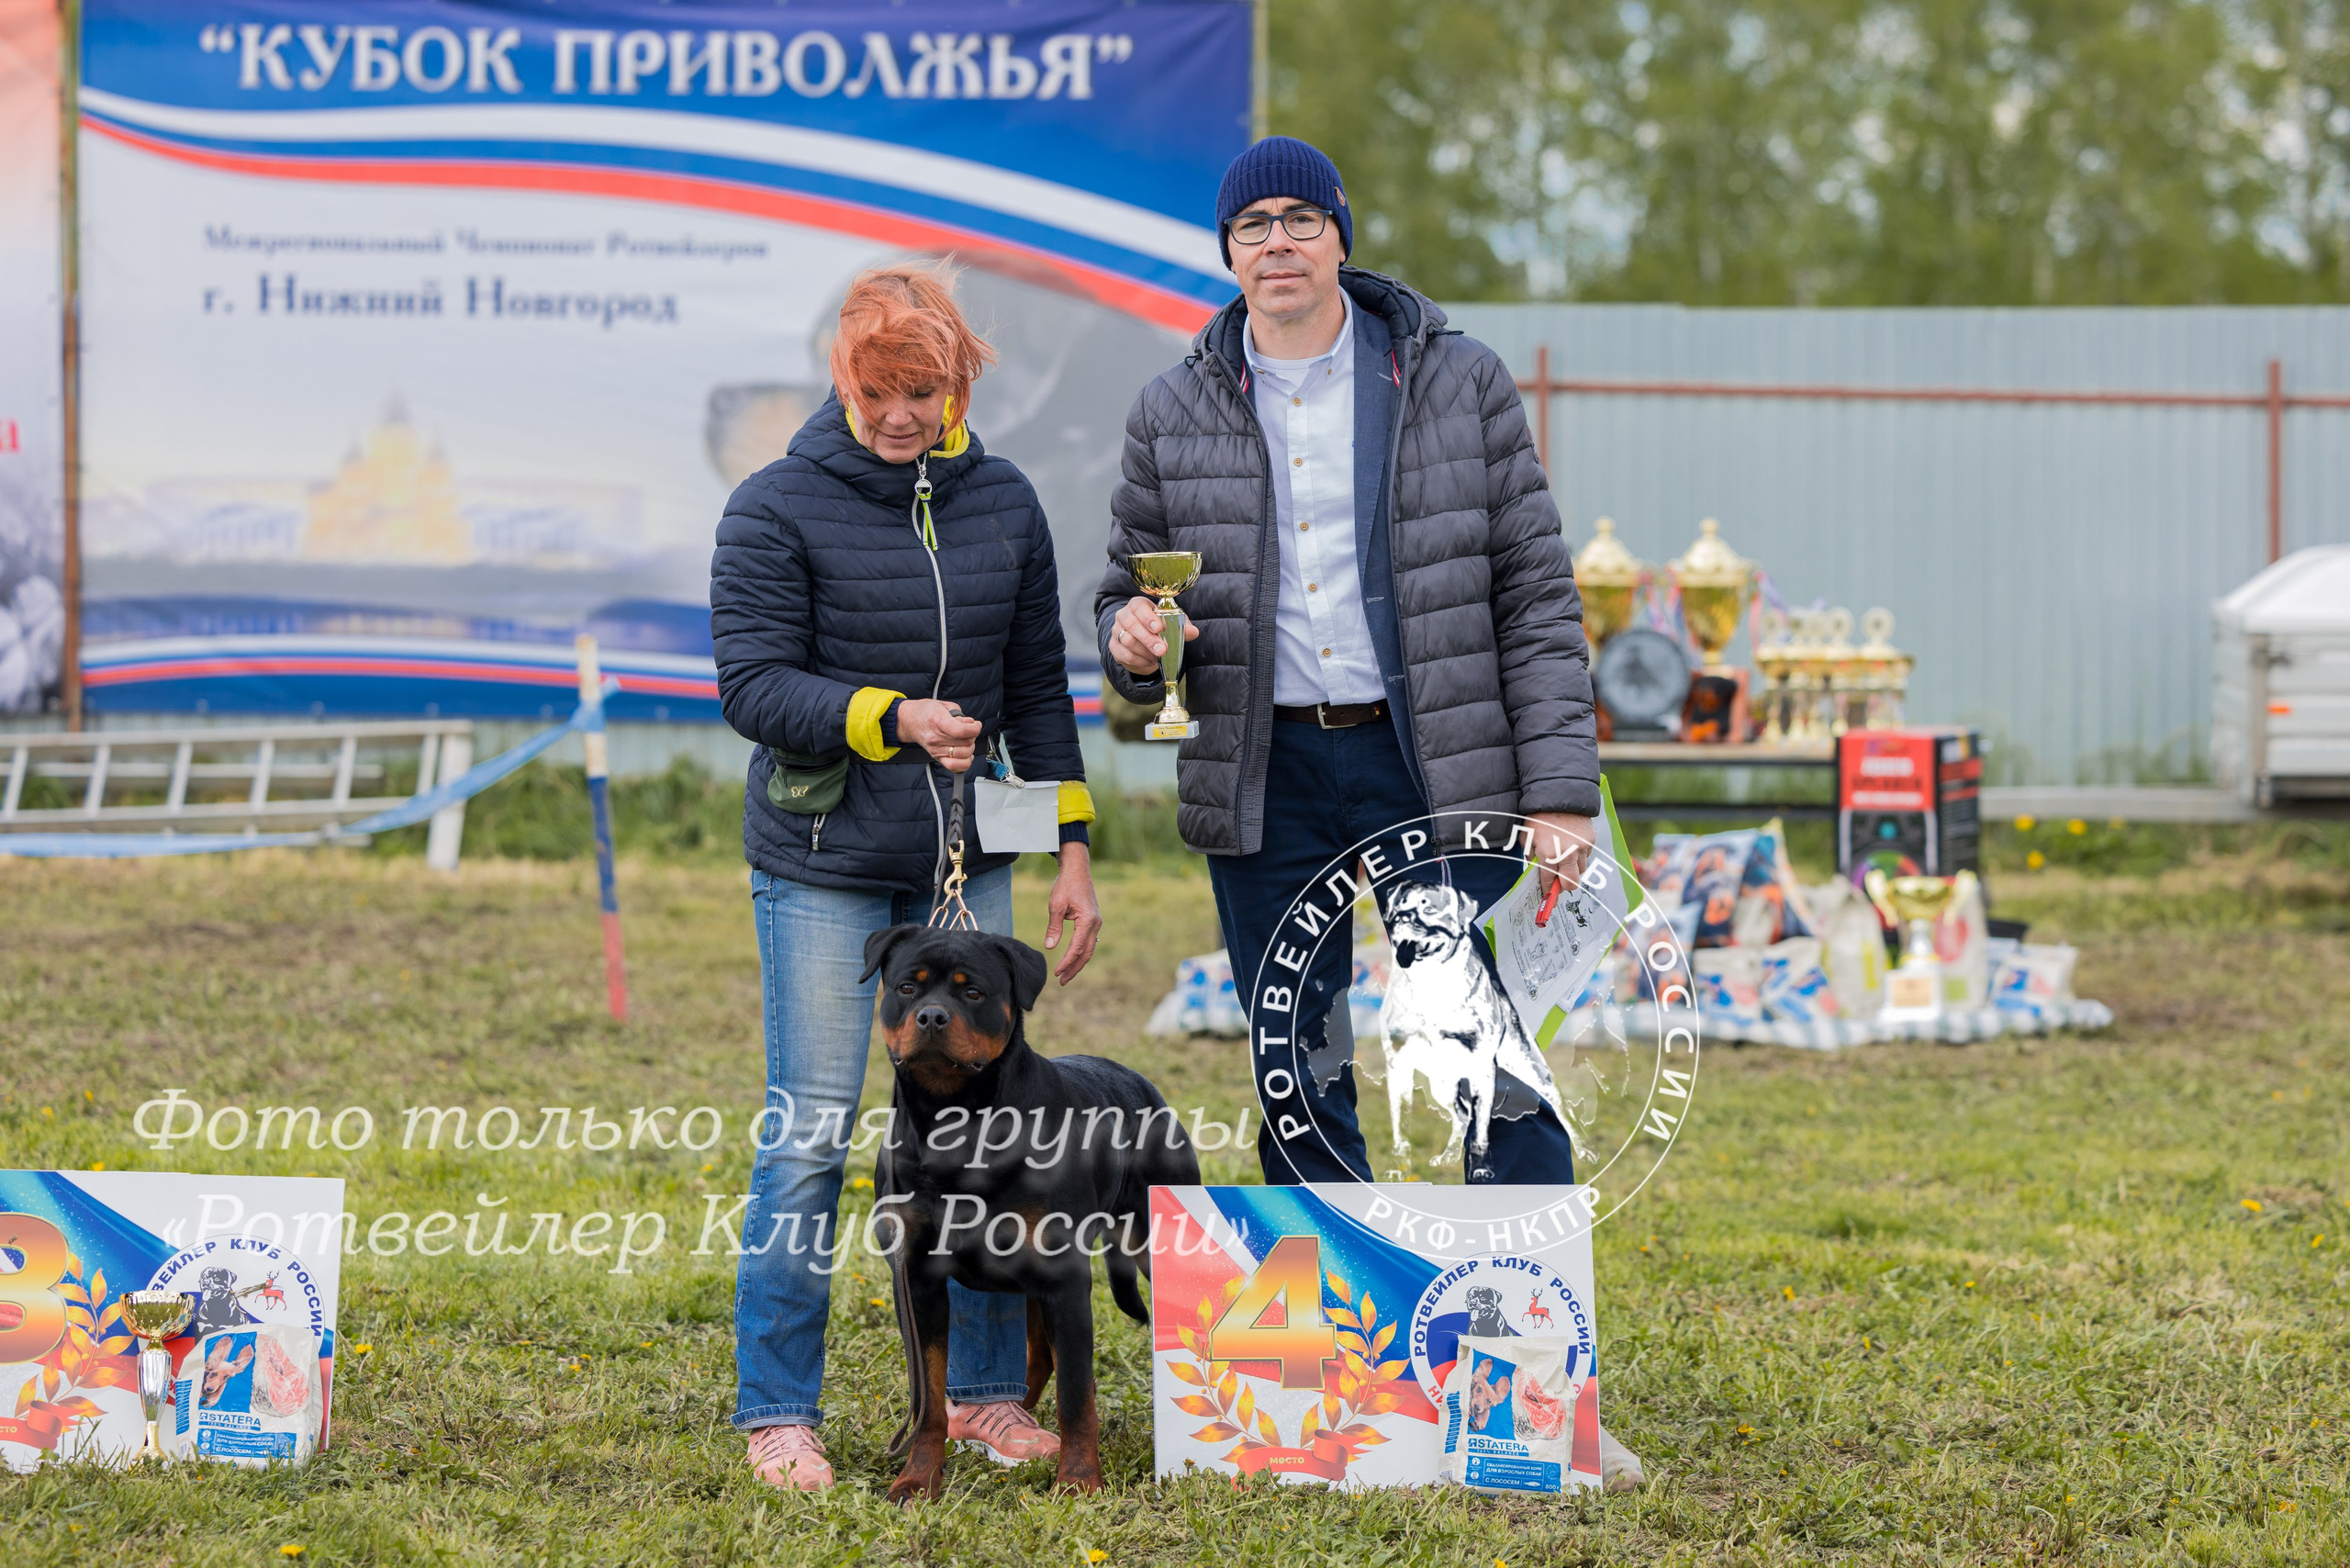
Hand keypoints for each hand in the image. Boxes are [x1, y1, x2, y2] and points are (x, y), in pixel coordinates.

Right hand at [894, 699, 981, 771]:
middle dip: (973, 736)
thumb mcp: (944, 705)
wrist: (909, 721)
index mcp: (937, 720)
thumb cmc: (926, 712)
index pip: (961, 731)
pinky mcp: (936, 757)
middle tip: (969, 730)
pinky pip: (955, 767)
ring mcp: (935, 749)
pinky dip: (965, 762)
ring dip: (970, 748)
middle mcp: (935, 737)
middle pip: (965, 743)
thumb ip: (960, 715)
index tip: (976, 724)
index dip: (974, 728)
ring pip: (963, 755)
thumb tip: (970, 725)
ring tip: (966, 740)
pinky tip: (966, 754)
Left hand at [1043, 841, 1101, 984]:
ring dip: (1078, 962)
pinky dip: (1081, 952)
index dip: (1066, 962)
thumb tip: (1049, 947)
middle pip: (1086, 953)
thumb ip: (1054, 927)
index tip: (1056, 973)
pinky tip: (1073, 959)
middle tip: (1062, 981)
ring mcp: (1096, 922)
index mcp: (1087, 920)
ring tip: (1066, 974)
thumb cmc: (1065, 885)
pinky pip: (1088, 941)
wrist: (1077, 869)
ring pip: (1089, 948)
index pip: (1076, 948)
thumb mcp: (1055, 905)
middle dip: (1074, 968)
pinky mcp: (1093, 920)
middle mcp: (1096, 923)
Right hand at [1108, 593, 1197, 676]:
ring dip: (1145, 651)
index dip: (1147, 617)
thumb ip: (1183, 627)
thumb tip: (1194, 632)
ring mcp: (1117, 631)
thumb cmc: (1160, 627)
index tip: (1159, 628)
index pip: (1138, 607)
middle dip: (1148, 639)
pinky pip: (1124, 654)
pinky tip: (1150, 662)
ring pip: (1127, 641)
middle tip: (1162, 650)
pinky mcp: (1114, 646)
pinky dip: (1138, 660)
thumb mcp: (1173, 623)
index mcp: (1137, 605)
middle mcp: (1123, 615)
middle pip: (1131, 625)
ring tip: (1158, 657)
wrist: (1144, 640)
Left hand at [1528, 812, 1596, 897]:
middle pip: (1571, 884)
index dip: (1547, 892)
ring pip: (1580, 871)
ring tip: (1562, 858)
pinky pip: (1586, 856)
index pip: (1549, 882)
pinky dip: (1578, 856)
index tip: (1547, 898)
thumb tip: (1538, 874)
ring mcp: (1582, 847)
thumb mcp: (1527, 838)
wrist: (1558, 794)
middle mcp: (1568, 853)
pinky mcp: (1591, 840)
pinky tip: (1570, 845)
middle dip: (1563, 887)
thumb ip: (1532, 858)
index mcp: (1549, 854)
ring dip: (1571, 870)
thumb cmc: (1538, 816)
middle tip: (1556, 883)